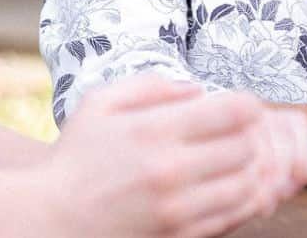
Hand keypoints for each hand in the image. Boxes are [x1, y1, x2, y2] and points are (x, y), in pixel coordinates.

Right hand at [39, 74, 306, 237]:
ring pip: (248, 185)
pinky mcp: (180, 235)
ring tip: (237, 160)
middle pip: (248, 147)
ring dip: (252, 169)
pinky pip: (233, 218)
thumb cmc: (77, 156)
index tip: (239, 105)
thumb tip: (198, 90)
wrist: (54, 218)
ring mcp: (177, 209)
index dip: (247, 103)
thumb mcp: (99, 102)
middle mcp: (170, 170)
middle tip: (240, 133)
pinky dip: (243, 201)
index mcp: (153, 130)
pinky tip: (230, 187)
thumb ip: (149, 85)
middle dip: (252, 135)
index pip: (234, 111)